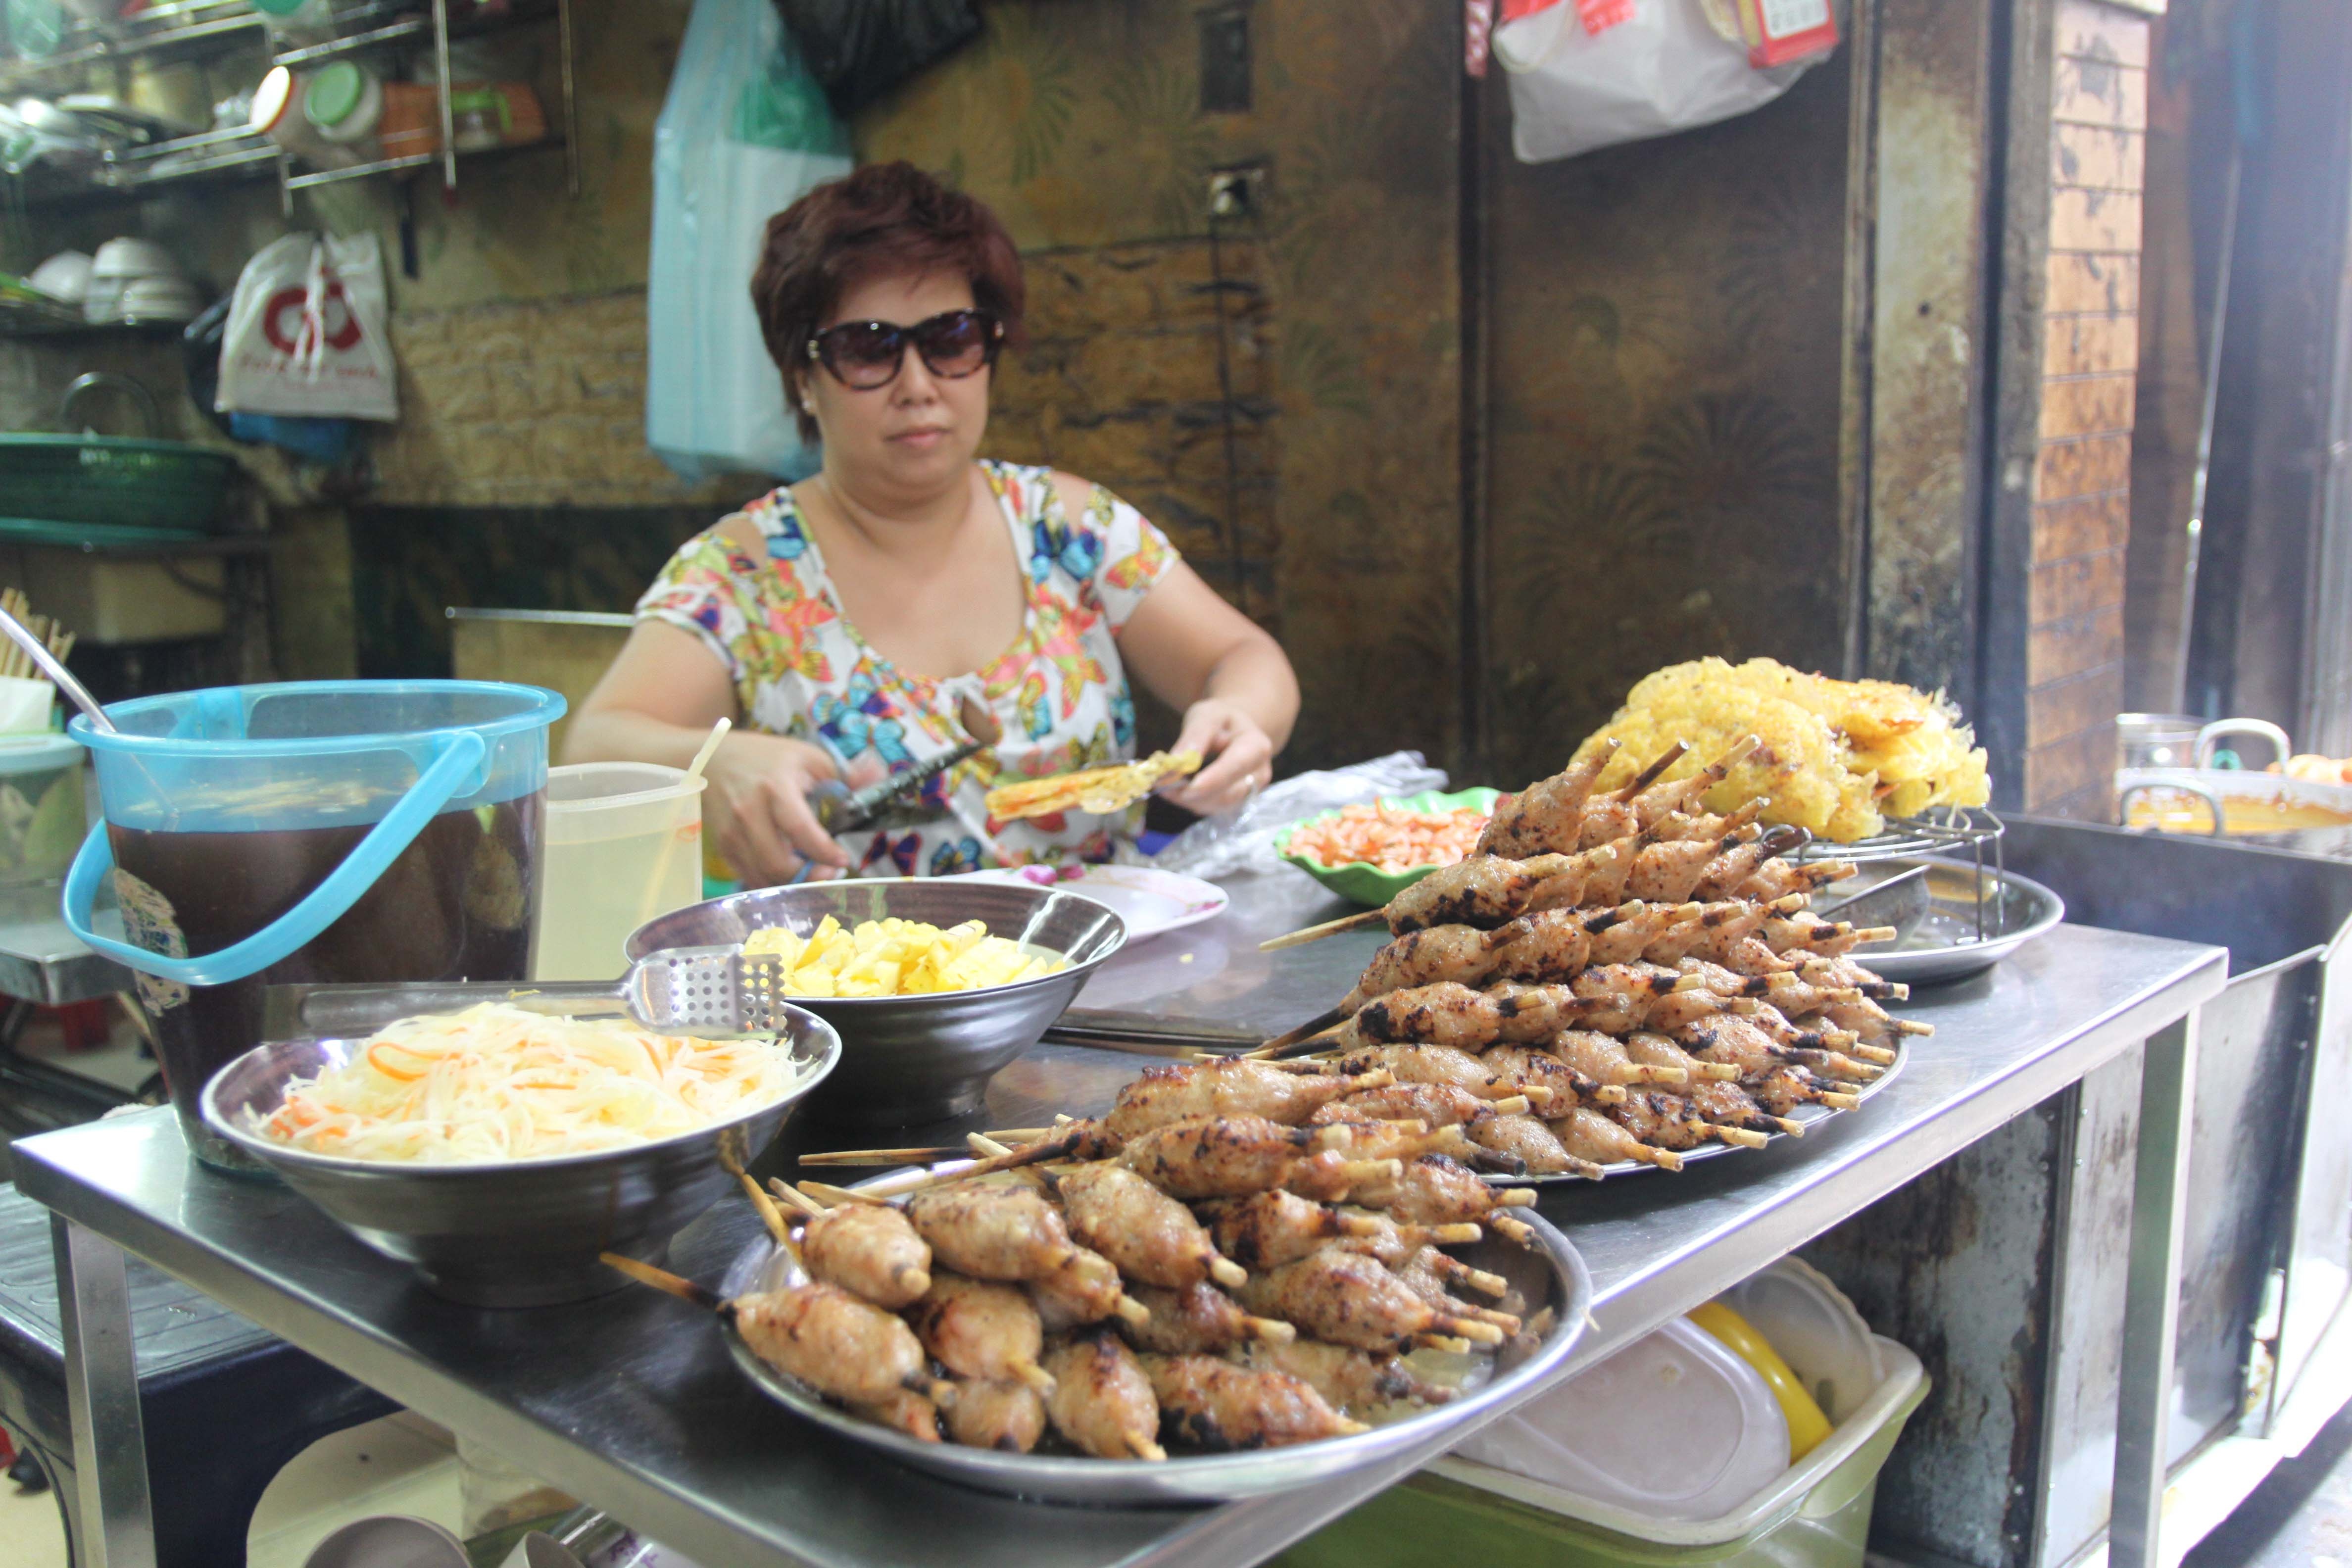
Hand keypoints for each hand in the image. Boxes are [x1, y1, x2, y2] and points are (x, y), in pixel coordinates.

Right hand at [700, 730, 853, 886]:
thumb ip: (844, 775)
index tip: (843, 860)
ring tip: (810, 870)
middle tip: (829, 871)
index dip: (823, 851)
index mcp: (775, 788)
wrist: (713, 760)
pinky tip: (787, 869)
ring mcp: (731, 833)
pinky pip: (749, 876)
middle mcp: (748, 813)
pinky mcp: (723, 847)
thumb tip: (878, 776)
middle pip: (778, 863)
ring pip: (763, 876)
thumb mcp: (809, 758)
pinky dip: (771, 880)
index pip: (800, 829)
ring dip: (791, 881)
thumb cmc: (768, 759)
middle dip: (808, 875)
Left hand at [1159, 698, 1275, 815]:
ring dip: (1187, 800)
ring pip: (1216, 806)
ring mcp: (1248, 792)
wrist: (1232, 731)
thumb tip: (1177, 762)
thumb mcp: (1207, 716)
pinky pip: (1211, 808)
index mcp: (1256, 747)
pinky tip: (1174, 790)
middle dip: (1192, 794)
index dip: (1211, 781)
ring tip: (1163, 784)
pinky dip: (1189, 802)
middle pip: (1227, 794)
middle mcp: (1258, 775)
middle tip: (1161, 785)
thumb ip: (1194, 736)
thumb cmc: (1221, 721)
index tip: (1185, 788)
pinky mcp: (1235, 803)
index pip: (1236, 767)